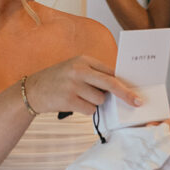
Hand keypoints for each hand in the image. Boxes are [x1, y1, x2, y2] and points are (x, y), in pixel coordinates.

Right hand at [24, 56, 141, 115]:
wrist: (32, 90)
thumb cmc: (58, 80)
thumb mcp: (75, 69)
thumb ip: (94, 74)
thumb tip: (119, 87)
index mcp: (83, 60)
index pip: (110, 70)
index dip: (124, 81)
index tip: (136, 90)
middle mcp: (79, 70)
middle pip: (110, 83)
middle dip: (126, 94)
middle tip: (137, 102)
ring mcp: (73, 85)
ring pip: (100, 99)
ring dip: (95, 103)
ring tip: (80, 97)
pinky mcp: (69, 100)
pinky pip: (90, 109)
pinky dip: (86, 110)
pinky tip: (74, 104)